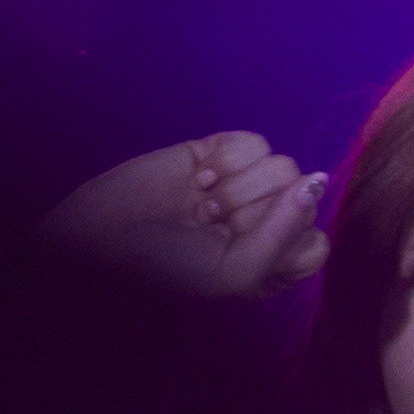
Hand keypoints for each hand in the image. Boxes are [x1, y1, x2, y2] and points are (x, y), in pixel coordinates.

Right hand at [38, 132, 329, 296]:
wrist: (96, 238)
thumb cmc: (166, 268)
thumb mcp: (235, 272)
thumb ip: (284, 232)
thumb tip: (317, 178)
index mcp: (277, 262)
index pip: (315, 241)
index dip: (279, 242)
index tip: (237, 251)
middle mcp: (269, 223)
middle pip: (302, 197)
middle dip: (252, 213)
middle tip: (211, 226)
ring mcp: (247, 186)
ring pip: (284, 166)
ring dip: (237, 187)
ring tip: (202, 205)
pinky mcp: (222, 153)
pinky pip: (255, 142)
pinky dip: (225, 159)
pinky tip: (199, 179)